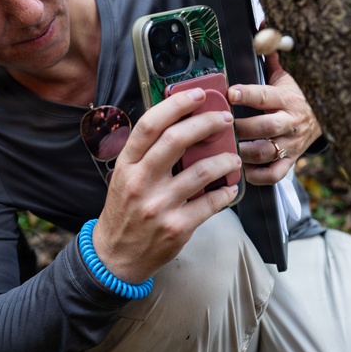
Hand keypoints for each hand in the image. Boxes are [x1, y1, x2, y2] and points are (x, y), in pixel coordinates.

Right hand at [91, 87, 241, 283]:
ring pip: (201, 171)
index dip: (176, 105)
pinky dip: (225, 192)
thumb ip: (147, 154)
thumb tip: (181, 124)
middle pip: (176, 140)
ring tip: (234, 157)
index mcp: (127, 165)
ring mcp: (159, 206)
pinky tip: (229, 187)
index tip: (198, 95)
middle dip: (206, 123)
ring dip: (225, 160)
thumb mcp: (125, 178)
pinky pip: (210, 203)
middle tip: (224, 119)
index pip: (150, 125)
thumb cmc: (125, 211)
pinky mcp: (177, 227)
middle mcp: (141, 182)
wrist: (116, 256)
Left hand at [228, 51, 321, 185]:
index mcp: (287, 98)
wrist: (324, 118)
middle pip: (266, 127)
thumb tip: (261, 25)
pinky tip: (241, 169)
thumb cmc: (297, 94)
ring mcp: (290, 144)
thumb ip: (270, 53)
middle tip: (222, 125)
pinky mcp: (290, 161)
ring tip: (226, 149)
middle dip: (242, 127)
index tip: (230, 93)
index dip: (248, 95)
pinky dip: (257, 175)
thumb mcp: (285, 74)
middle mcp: (290, 122)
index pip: (266, 96)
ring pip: (268, 152)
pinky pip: (274, 174)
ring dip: (245, 152)